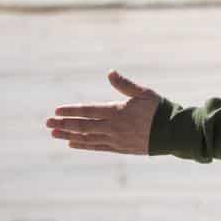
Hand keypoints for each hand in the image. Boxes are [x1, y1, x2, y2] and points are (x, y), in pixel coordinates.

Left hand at [45, 70, 160, 154]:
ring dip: (69, 135)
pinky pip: (97, 147)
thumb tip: (110, 72)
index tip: (56, 111)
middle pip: (83, 126)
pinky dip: (83, 145)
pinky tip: (72, 143)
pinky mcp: (120, 148)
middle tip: (47, 123)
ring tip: (54, 133)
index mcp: (117, 112)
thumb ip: (125, 84)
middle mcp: (112, 127)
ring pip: (87, 137)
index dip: (71, 111)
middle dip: (64, 123)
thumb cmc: (159, 109)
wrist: (173, 133)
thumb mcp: (144, 93)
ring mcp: (115, 139)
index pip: (88, 111)